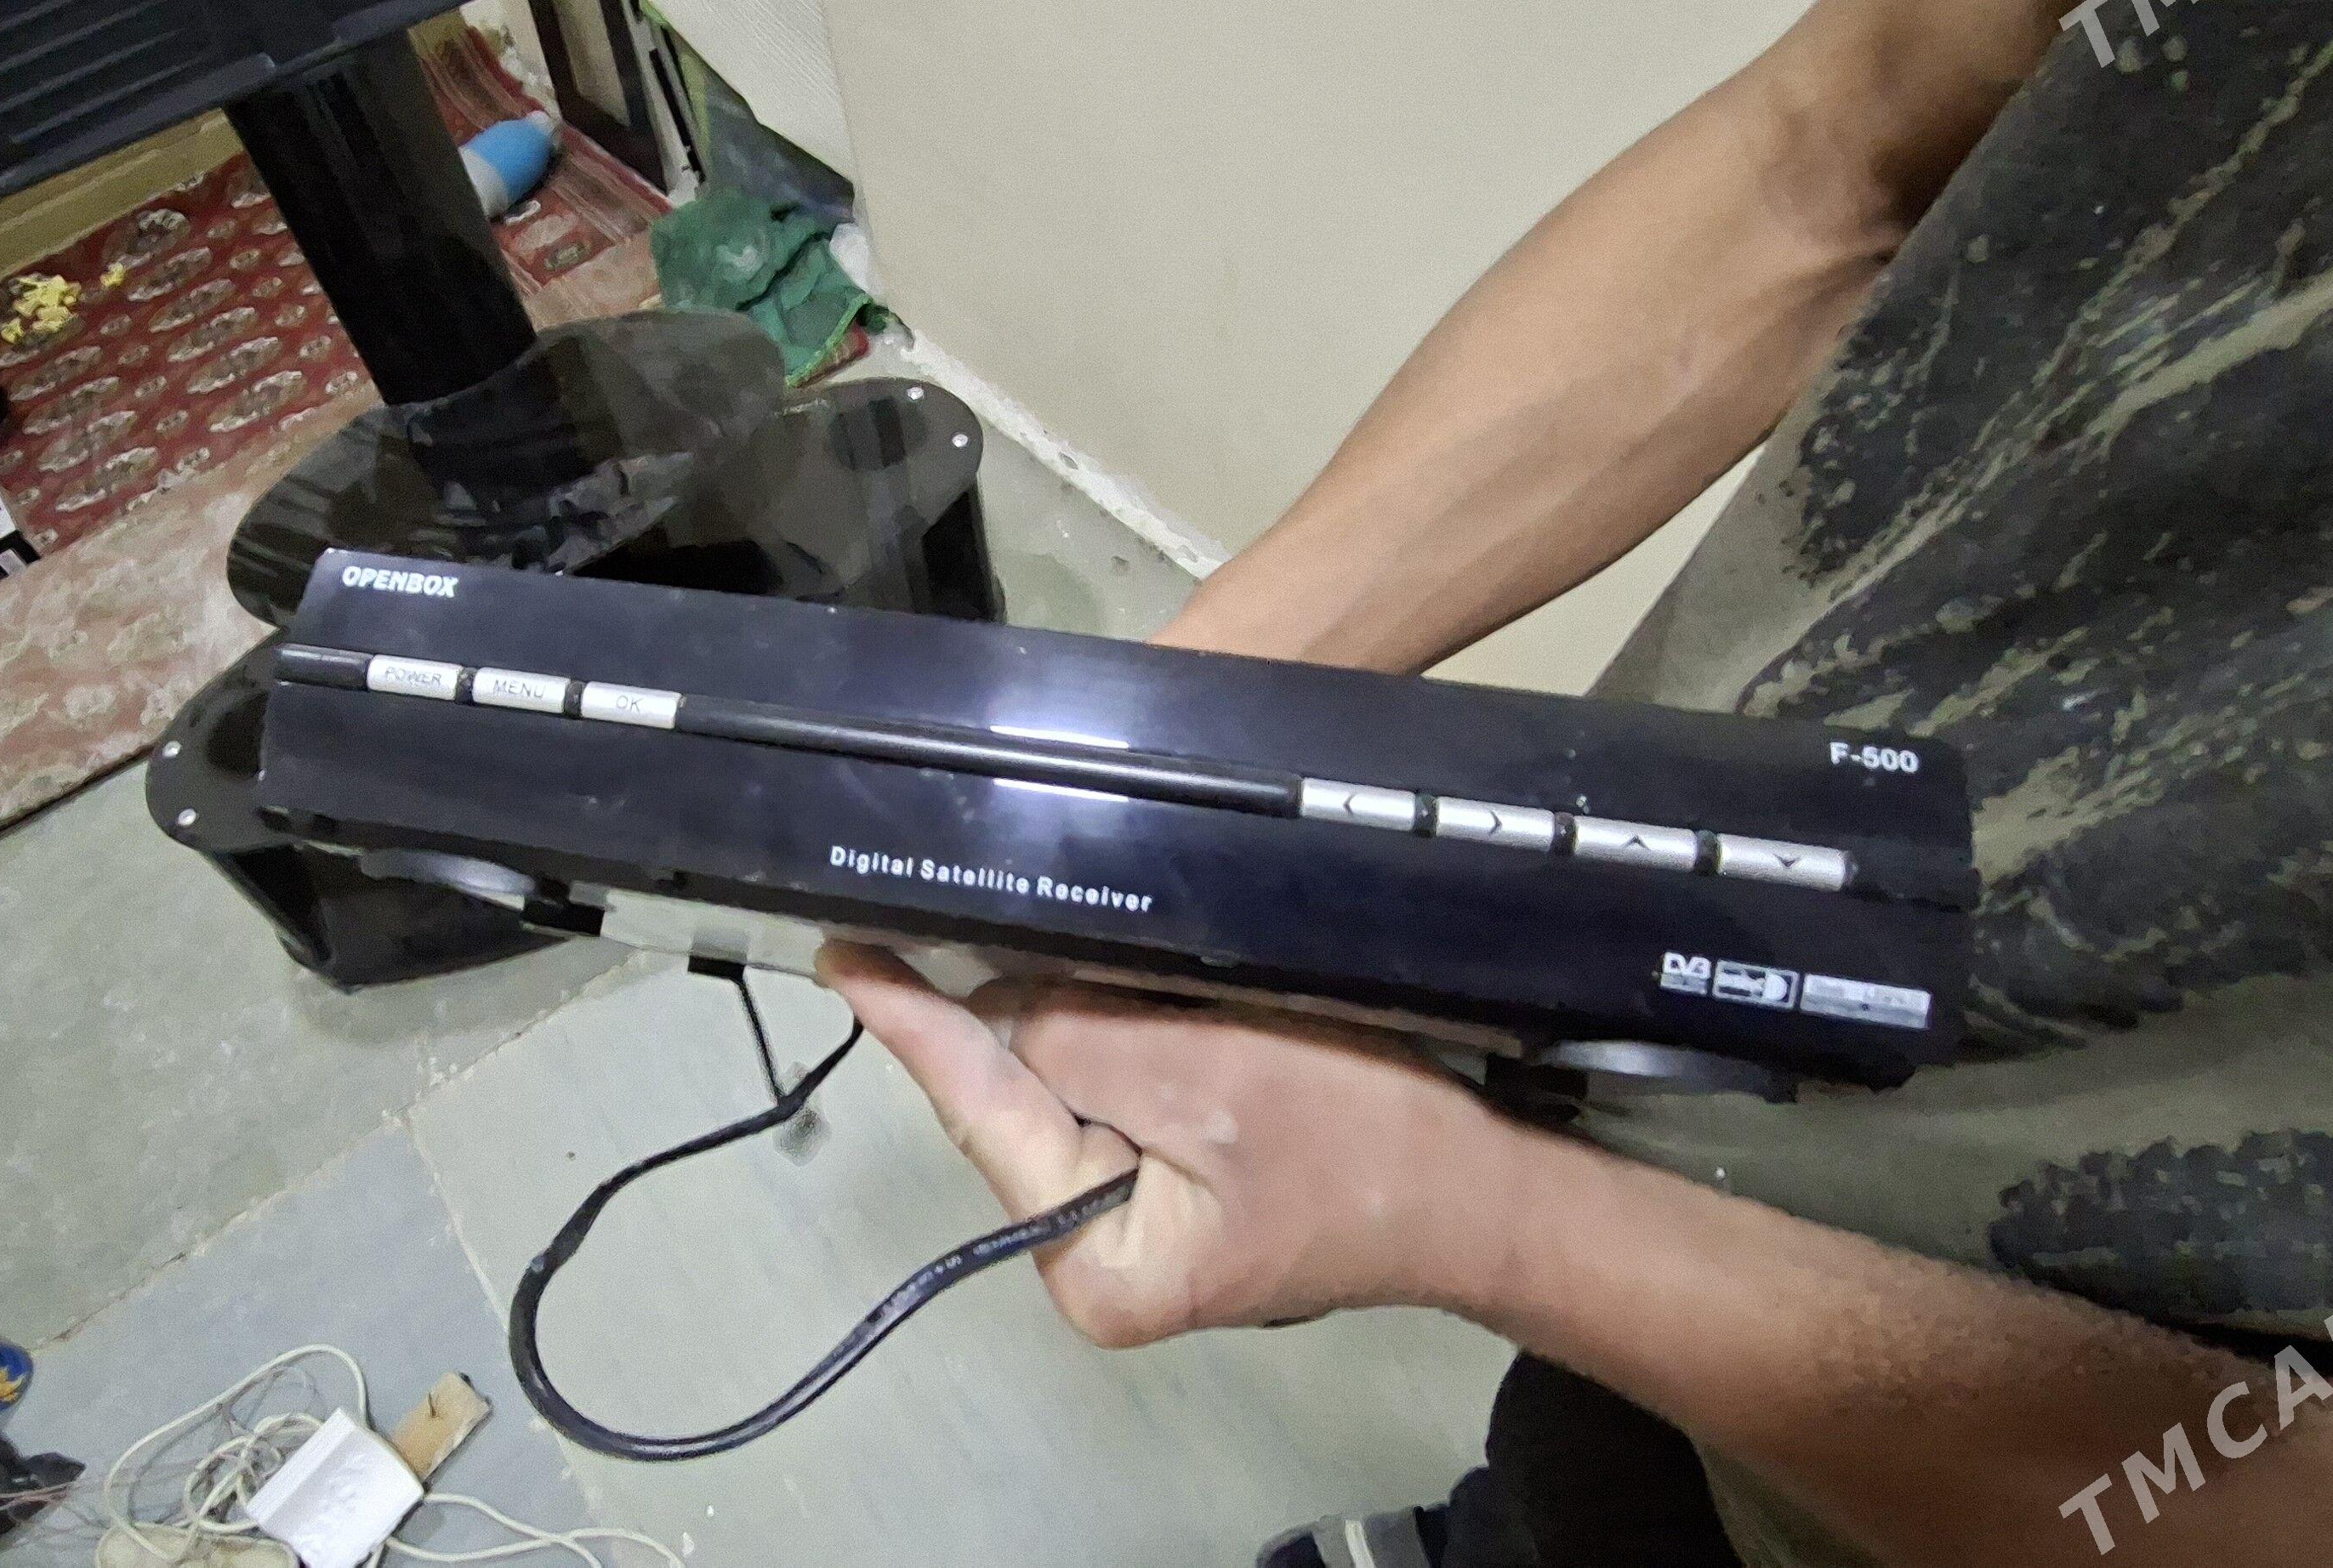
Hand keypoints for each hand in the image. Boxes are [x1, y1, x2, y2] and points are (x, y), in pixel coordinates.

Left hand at [815, 944, 1542, 1347]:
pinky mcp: (1170, 1173)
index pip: (982, 1109)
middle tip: (978, 904)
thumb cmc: (1370, 1140)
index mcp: (1091, 1263)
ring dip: (1075, 1012)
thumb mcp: (1214, 1075)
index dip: (913, 1022)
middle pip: (1016, 1095)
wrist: (1490, 1190)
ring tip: (1095, 950)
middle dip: (1012, 1007)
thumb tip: (994, 997)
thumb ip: (1083, 1037)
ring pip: (1064, 1079)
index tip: (842, 954)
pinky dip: (1121, 1029)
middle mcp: (1091, 1252)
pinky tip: (1136, 985)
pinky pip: (1115, 1083)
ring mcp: (1130, 1213)